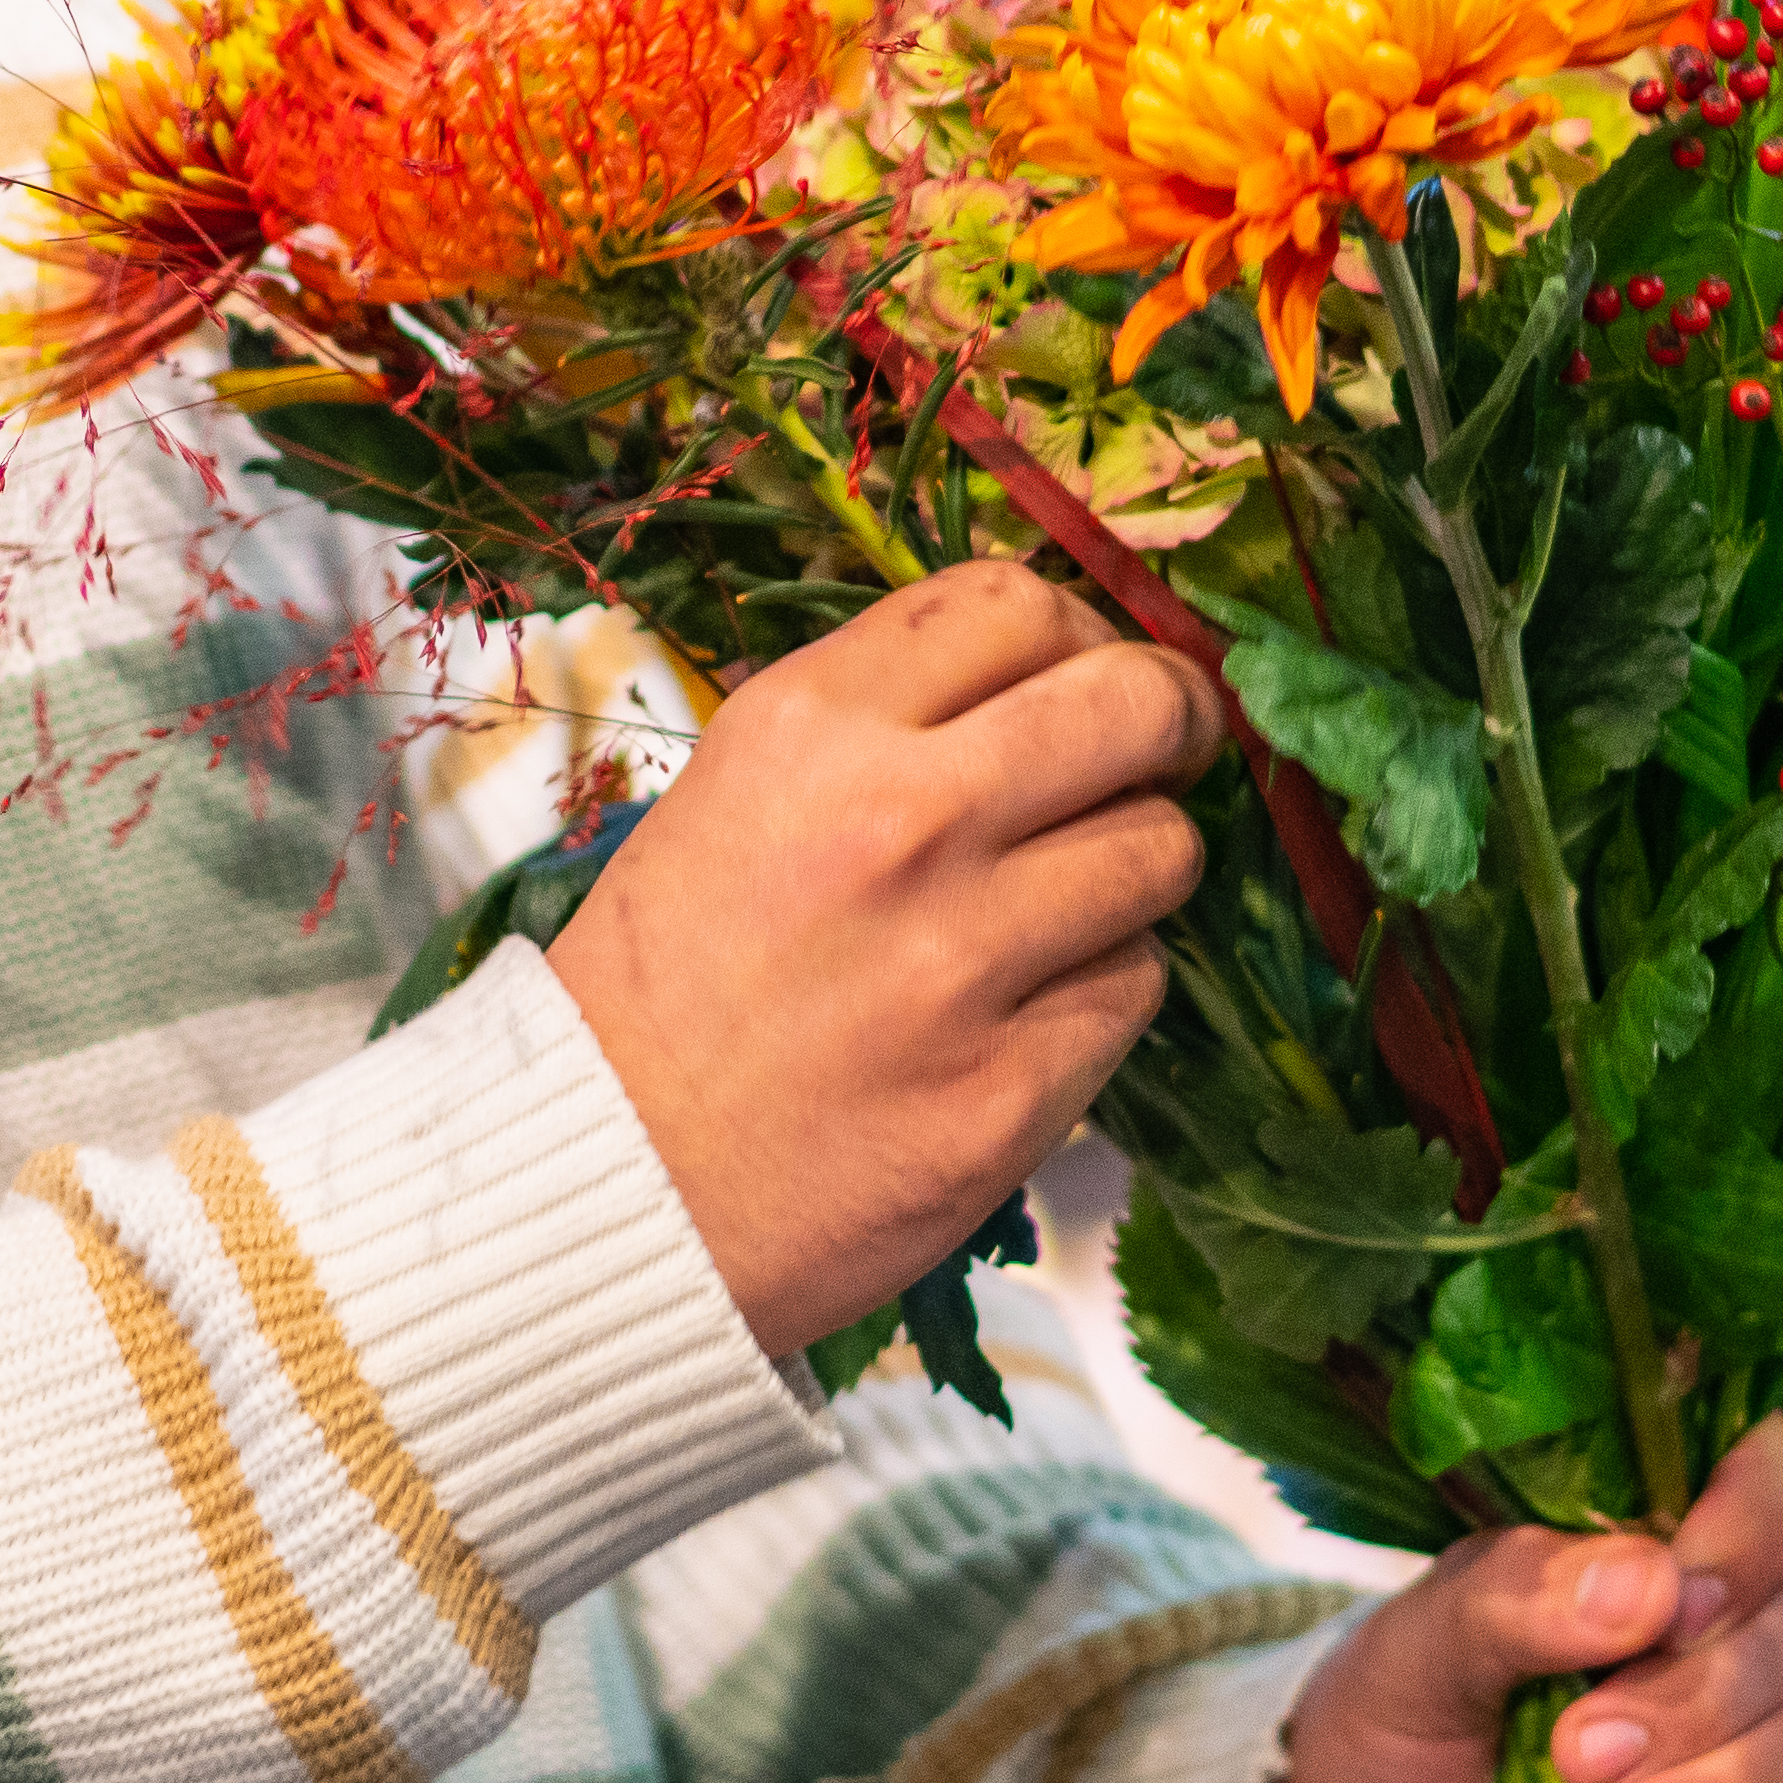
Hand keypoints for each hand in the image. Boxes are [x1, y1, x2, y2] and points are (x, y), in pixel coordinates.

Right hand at [551, 562, 1213, 1361]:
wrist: (611, 1180)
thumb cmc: (662, 986)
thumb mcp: (734, 792)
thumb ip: (879, 722)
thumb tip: (1042, 678)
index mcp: (813, 728)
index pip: (1018, 602)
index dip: (1080, 631)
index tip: (1083, 675)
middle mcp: (900, 818)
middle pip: (1132, 702)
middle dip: (1172, 721)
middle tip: (1163, 754)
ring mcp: (965, 957)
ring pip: (1160, 850)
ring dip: (1137, 869)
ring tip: (1077, 902)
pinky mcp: (1014, 1084)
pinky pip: (1134, 987)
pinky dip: (1103, 989)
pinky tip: (1031, 1008)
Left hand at [1275, 1414, 1782, 1782]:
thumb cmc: (1389, 1731)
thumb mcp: (1417, 1649)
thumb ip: (1518, 1597)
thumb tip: (1652, 1583)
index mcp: (1651, 1536)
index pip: (1779, 1469)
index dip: (1756, 1519)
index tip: (1677, 1596)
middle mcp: (1729, 1627)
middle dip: (1704, 1690)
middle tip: (1582, 1753)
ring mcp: (1761, 1740)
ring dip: (1748, 1777)